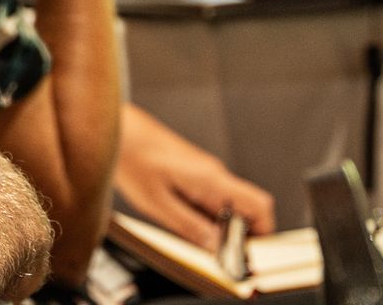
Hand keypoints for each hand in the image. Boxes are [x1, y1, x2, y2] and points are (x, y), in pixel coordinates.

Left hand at [113, 106, 273, 250]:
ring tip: (194, 237)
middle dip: (238, 235)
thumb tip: (217, 248)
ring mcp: (206, 173)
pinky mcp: (195, 174)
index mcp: (211, 179)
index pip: (259, 206)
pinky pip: (212, 200)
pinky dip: (206, 216)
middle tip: (216, 252)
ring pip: (229, 207)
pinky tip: (184, 220)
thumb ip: (190, 226)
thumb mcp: (158, 203)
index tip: (249, 253)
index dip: (263, 233)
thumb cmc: (133, 157)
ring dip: (219, 227)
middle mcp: (214, 174)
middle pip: (247, 210)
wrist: (120, 129)